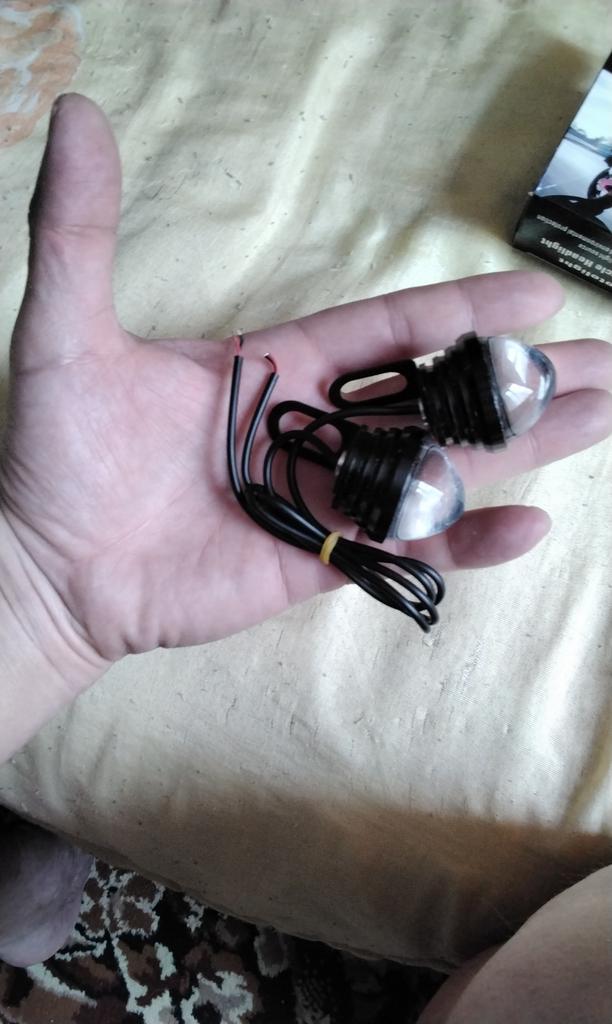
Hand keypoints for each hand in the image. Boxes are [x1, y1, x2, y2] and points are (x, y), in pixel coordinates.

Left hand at [1, 95, 610, 688]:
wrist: (48, 566)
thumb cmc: (58, 453)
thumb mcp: (67, 332)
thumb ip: (83, 230)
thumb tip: (76, 117)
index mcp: (277, 367)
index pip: (390, 331)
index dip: (461, 311)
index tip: (537, 295)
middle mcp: (314, 428)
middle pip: (438, 397)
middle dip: (521, 382)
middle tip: (606, 365)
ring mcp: (323, 497)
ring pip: (440, 467)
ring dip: (522, 447)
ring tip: (599, 417)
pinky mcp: (319, 560)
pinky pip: (406, 547)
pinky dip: (465, 539)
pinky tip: (528, 523)